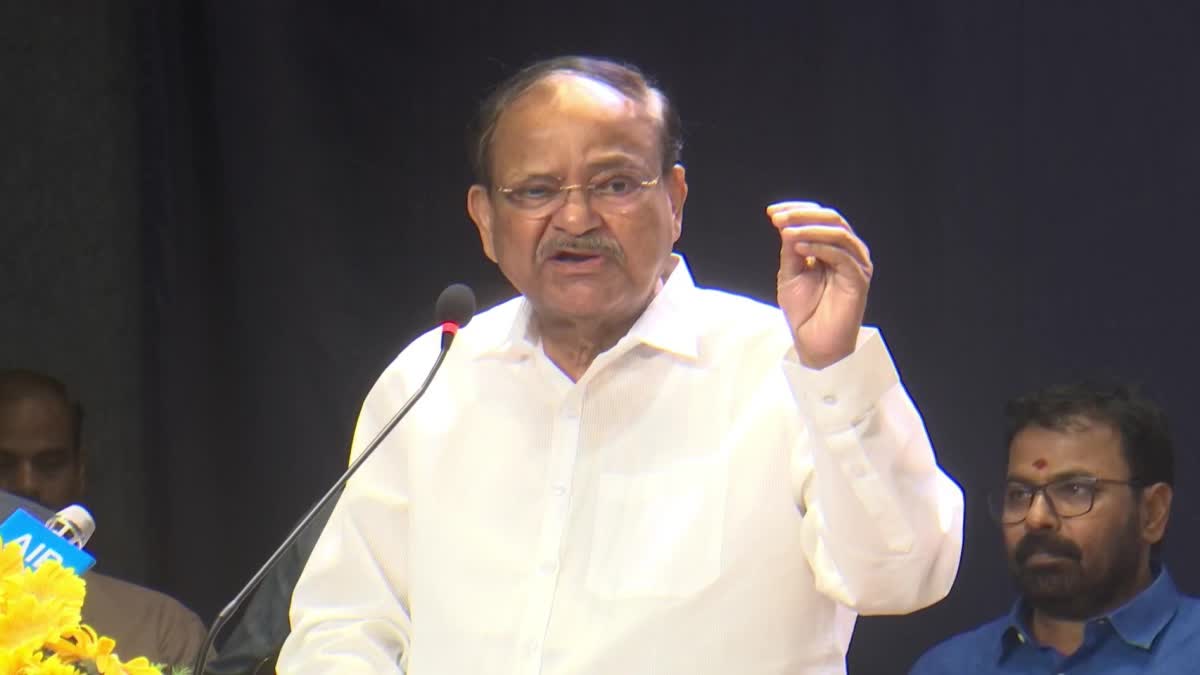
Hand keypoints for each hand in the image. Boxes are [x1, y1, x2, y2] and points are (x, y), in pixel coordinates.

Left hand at [768, 201, 872, 368]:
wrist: (814, 342)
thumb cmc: (804, 310)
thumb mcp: (790, 272)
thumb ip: (791, 248)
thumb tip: (786, 222)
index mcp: (832, 247)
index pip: (819, 217)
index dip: (796, 210)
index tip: (771, 212)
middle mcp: (848, 252)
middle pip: (831, 219)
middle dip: (802, 215)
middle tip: (777, 219)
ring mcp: (856, 264)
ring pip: (838, 232)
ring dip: (810, 228)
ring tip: (786, 232)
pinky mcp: (858, 279)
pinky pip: (841, 255)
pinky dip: (819, 247)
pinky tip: (799, 249)